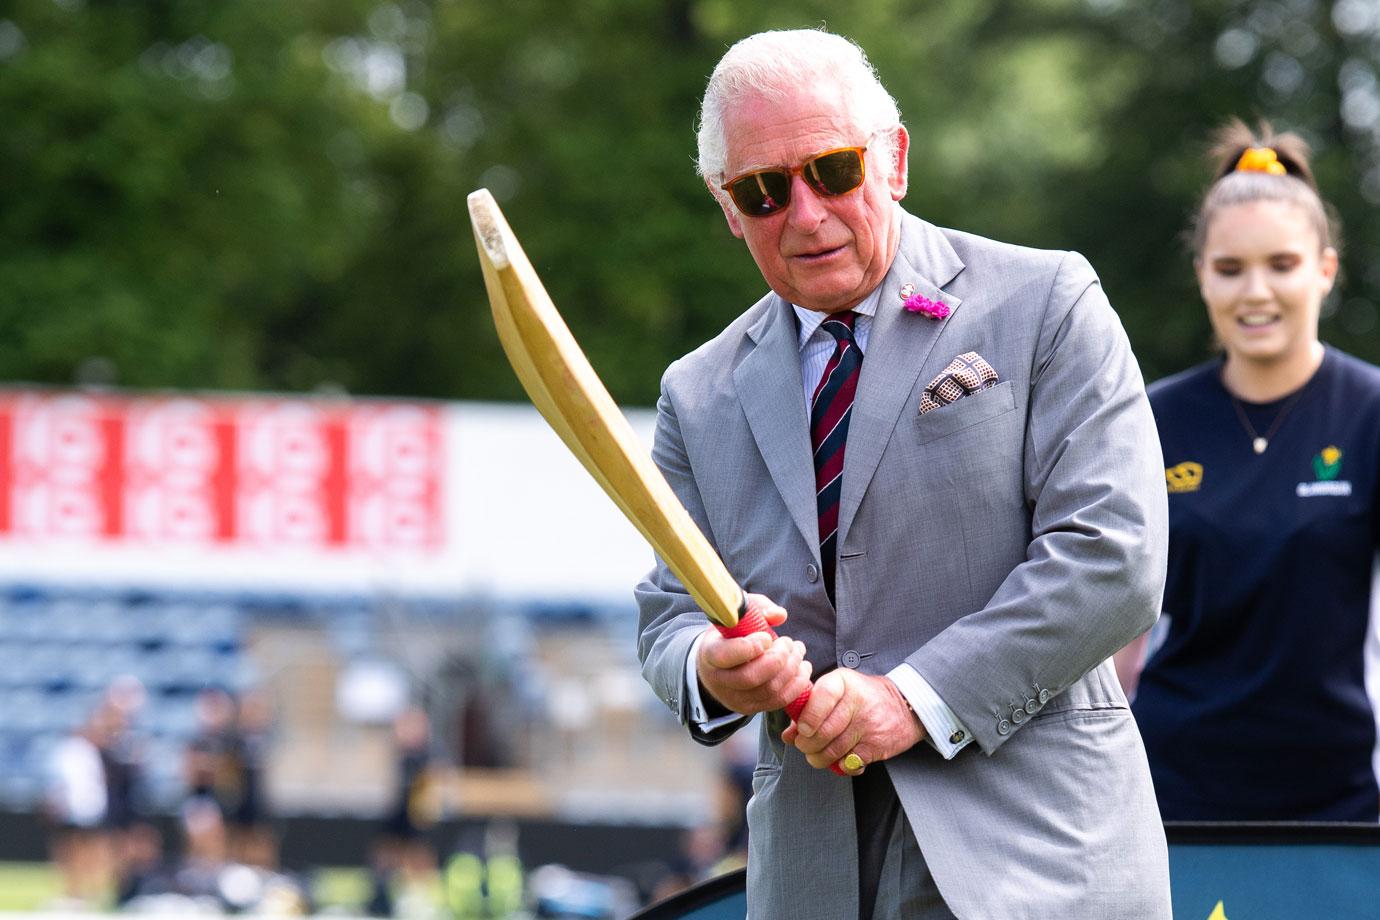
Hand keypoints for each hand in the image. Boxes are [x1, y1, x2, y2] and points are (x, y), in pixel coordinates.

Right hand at [695, 593, 811, 716]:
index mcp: (710, 654)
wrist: (718, 663)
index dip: (750, 647)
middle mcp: (719, 680)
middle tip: (788, 642)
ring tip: (798, 651)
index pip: (726, 655)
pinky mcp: (750, 707)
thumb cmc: (729, 634)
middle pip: (751, 677)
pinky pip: (778, 701)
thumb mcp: (737, 615)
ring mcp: (734, 698)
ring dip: (792, 669)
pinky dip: (796, 684)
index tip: (767, 637)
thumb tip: (779, 615)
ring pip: (769, 690)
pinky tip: (802, 667)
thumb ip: (758, 607)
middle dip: (778, 659)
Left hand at [782, 671, 925, 773]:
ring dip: (819, 758)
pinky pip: (849, 762)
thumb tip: (788, 736)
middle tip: (805, 746)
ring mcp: (868, 725)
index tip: (802, 730)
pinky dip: (840, 766)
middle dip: (807, 744)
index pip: (822, 696)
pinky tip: (839, 760)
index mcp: (843, 682)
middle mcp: (857, 701)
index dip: (808, 717)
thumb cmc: (862, 697)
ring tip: (816, 755)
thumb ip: (810, 710)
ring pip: (834, 750)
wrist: (904, 705)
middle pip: (824, 731)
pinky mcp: (876, 746)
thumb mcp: (837, 692)